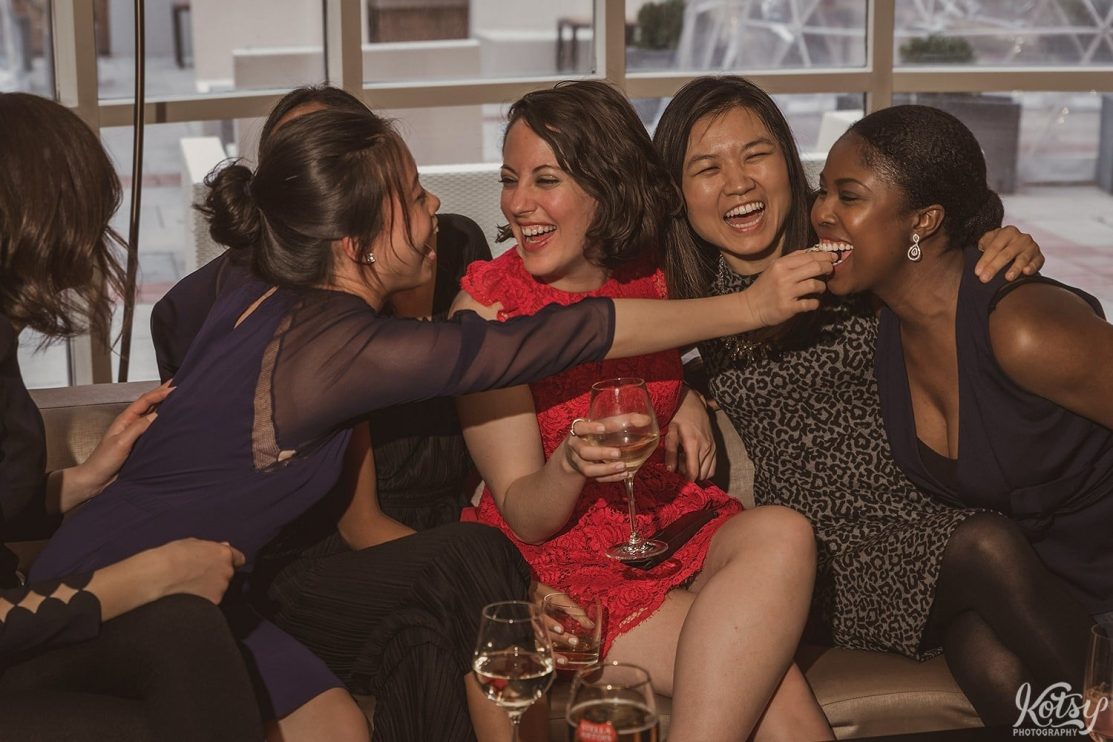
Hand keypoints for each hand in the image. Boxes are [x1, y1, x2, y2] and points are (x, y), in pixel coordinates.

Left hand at [74, 382, 173, 499]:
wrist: (96, 480)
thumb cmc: (102, 462)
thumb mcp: (121, 442)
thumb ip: (138, 427)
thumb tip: (157, 414)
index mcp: (125, 419)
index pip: (145, 400)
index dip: (160, 392)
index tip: (175, 388)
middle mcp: (132, 424)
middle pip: (150, 404)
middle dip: (164, 393)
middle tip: (179, 385)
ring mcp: (137, 434)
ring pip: (154, 415)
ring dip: (165, 406)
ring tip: (179, 399)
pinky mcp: (141, 444)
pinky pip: (155, 429)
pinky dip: (165, 422)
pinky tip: (172, 422)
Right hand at [145, 538, 245, 604]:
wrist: (160, 575)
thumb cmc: (173, 557)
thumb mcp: (194, 543)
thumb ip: (212, 547)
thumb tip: (223, 546)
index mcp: (223, 554)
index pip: (238, 559)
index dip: (232, 561)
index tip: (226, 564)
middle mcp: (226, 570)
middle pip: (227, 574)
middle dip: (217, 575)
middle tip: (198, 575)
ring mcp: (221, 587)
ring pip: (220, 588)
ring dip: (211, 587)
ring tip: (191, 584)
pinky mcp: (213, 601)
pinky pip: (212, 600)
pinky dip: (204, 599)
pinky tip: (191, 594)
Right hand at [561, 419, 628, 483]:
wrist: (575, 453)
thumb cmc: (593, 434)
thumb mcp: (602, 425)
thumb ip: (622, 421)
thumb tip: (645, 420)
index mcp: (578, 431)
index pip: (580, 428)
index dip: (590, 428)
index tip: (603, 428)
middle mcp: (575, 447)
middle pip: (584, 451)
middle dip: (602, 453)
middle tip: (618, 453)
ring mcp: (579, 462)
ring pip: (588, 469)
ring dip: (606, 469)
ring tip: (623, 466)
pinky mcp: (585, 473)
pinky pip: (596, 478)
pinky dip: (611, 477)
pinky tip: (624, 474)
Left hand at [665, 387, 715, 480]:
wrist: (692, 403)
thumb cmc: (678, 416)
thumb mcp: (670, 433)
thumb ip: (671, 452)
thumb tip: (670, 470)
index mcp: (693, 444)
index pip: (694, 472)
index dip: (686, 480)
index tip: (678, 482)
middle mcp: (706, 448)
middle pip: (701, 474)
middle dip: (690, 476)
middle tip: (679, 469)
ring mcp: (713, 448)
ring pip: (708, 472)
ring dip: (697, 473)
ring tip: (686, 464)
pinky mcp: (716, 447)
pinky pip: (713, 466)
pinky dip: (704, 469)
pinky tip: (694, 462)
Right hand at [744, 250, 834, 326]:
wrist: (750, 307)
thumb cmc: (764, 287)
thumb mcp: (773, 268)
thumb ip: (791, 259)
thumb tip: (812, 252)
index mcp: (781, 264)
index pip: (809, 256)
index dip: (825, 256)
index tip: (833, 257)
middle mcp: (783, 277)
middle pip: (815, 267)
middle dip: (827, 268)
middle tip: (830, 270)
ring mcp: (786, 292)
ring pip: (815, 285)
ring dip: (822, 287)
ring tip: (820, 288)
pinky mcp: (788, 307)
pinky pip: (810, 303)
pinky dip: (815, 303)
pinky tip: (813, 302)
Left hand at [976, 225, 1043, 282]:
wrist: (1016, 244)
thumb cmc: (999, 246)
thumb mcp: (989, 242)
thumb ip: (983, 247)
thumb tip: (978, 259)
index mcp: (1007, 232)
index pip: (994, 247)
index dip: (985, 260)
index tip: (977, 272)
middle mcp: (1021, 238)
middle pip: (1006, 254)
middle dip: (994, 267)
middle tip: (984, 278)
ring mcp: (1031, 247)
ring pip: (1022, 258)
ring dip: (1015, 269)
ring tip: (1007, 277)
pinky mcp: (1039, 256)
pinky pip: (1037, 262)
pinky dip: (1032, 267)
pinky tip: (1026, 272)